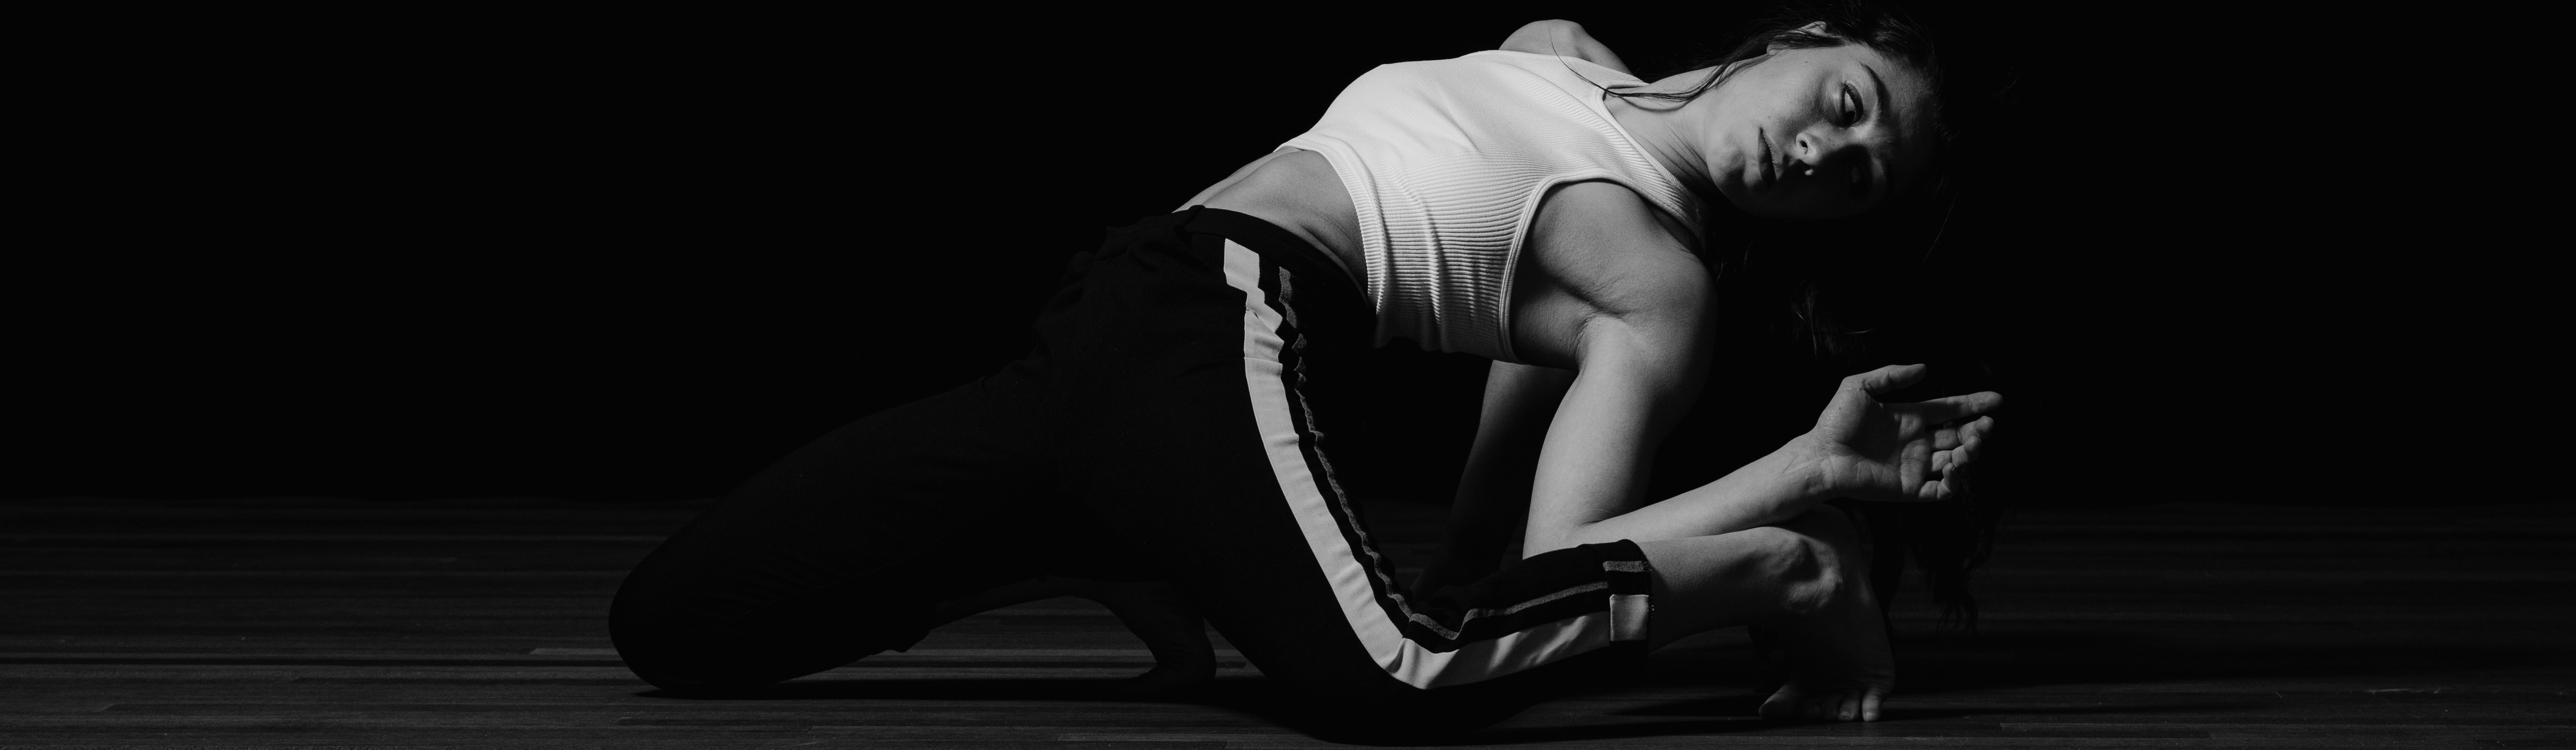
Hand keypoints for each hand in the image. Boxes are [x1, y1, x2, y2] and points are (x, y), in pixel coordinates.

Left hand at [1797, 364, 2000, 502]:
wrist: (1820, 455)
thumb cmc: (1835, 422)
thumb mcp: (1859, 387)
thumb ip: (1890, 375)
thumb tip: (1924, 368)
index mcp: (1910, 418)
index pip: (1949, 410)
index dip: (1973, 404)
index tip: (1997, 399)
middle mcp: (1917, 442)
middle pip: (1959, 435)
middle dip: (1978, 431)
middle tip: (1986, 426)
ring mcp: (1915, 466)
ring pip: (1956, 462)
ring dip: (1969, 453)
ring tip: (1969, 446)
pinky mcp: (1909, 489)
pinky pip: (1942, 490)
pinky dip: (1955, 483)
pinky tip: (1954, 468)